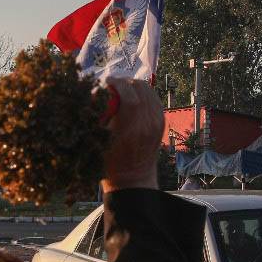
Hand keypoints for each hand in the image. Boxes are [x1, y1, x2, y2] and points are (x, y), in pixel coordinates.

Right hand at [101, 78, 163, 192]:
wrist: (133, 180)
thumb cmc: (111, 164)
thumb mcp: (101, 141)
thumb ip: (102, 116)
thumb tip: (99, 92)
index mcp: (131, 129)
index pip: (129, 95)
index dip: (117, 83)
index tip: (107, 81)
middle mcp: (148, 124)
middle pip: (141, 88)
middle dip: (126, 82)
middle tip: (113, 85)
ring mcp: (157, 123)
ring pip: (149, 91)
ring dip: (135, 86)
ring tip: (122, 90)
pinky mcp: (161, 123)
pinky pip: (154, 99)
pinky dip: (144, 94)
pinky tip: (133, 98)